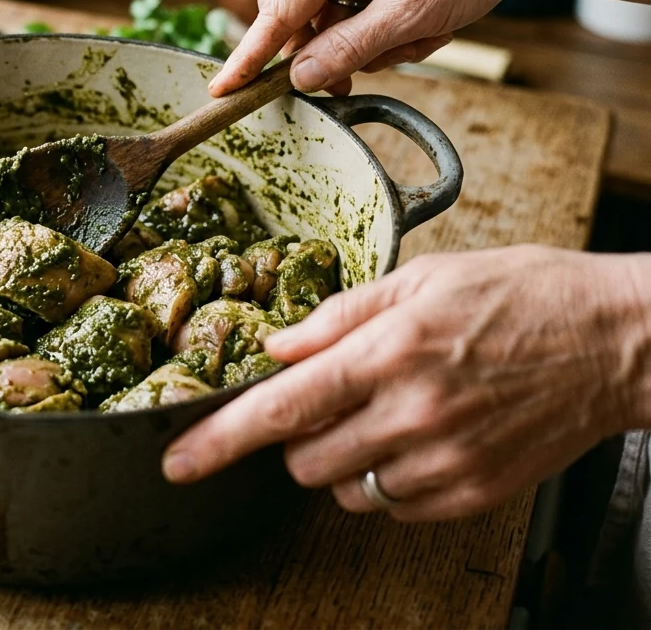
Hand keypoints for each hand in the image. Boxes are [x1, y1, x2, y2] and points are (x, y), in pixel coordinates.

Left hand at [161, 246, 650, 521]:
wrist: (613, 341)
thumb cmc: (520, 295)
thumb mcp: (421, 277)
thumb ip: (338, 314)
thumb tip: (277, 345)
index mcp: (388, 352)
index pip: (280, 409)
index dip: (218, 440)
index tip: (177, 462)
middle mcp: (410, 414)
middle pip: (302, 458)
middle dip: (296, 435)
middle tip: (331, 398)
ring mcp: (444, 462)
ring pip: (343, 488)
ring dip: (340, 457)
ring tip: (384, 412)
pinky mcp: (472, 494)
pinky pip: (393, 507)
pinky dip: (386, 479)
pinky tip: (419, 436)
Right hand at [209, 0, 544, 95]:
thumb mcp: (412, 17)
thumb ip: (350, 48)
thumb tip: (298, 76)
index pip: (277, 9)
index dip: (249, 55)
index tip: (222, 88)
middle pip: (296, 13)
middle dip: (325, 51)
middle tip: (352, 78)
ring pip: (325, 16)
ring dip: (361, 43)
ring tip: (414, 40)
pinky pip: (349, 7)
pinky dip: (376, 30)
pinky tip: (417, 29)